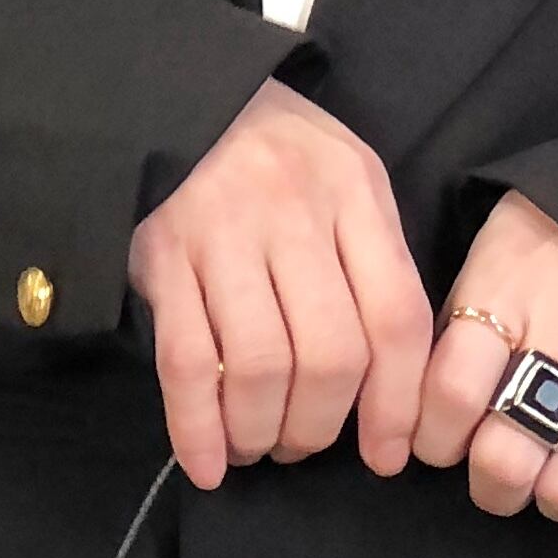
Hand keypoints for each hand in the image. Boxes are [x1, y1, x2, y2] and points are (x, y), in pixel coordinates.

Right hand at [129, 76, 433, 488]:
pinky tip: (207, 463)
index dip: (397, 403)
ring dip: (263, 431)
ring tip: (259, 447)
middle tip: (304, 445)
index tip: (386, 455)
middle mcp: (294, 211)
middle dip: (320, 425)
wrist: (178, 94)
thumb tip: (395, 385)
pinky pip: (186, 361)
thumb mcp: (346, 182)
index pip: (395, 318)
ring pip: (261, 366)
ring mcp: (222, 231)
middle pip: (331, 354)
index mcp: (355, 193)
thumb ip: (373, 263)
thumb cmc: (275, 152)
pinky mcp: (160, 253)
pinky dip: (198, 427)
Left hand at [414, 194, 557, 557]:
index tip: (431, 441)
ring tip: (543, 482)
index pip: (447, 391)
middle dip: (486, 480)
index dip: (428, 435)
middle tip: (489, 467)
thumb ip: (466, 305)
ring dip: (544, 501)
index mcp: (515, 288)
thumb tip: (417, 389)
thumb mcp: (506, 236)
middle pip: (504, 457)